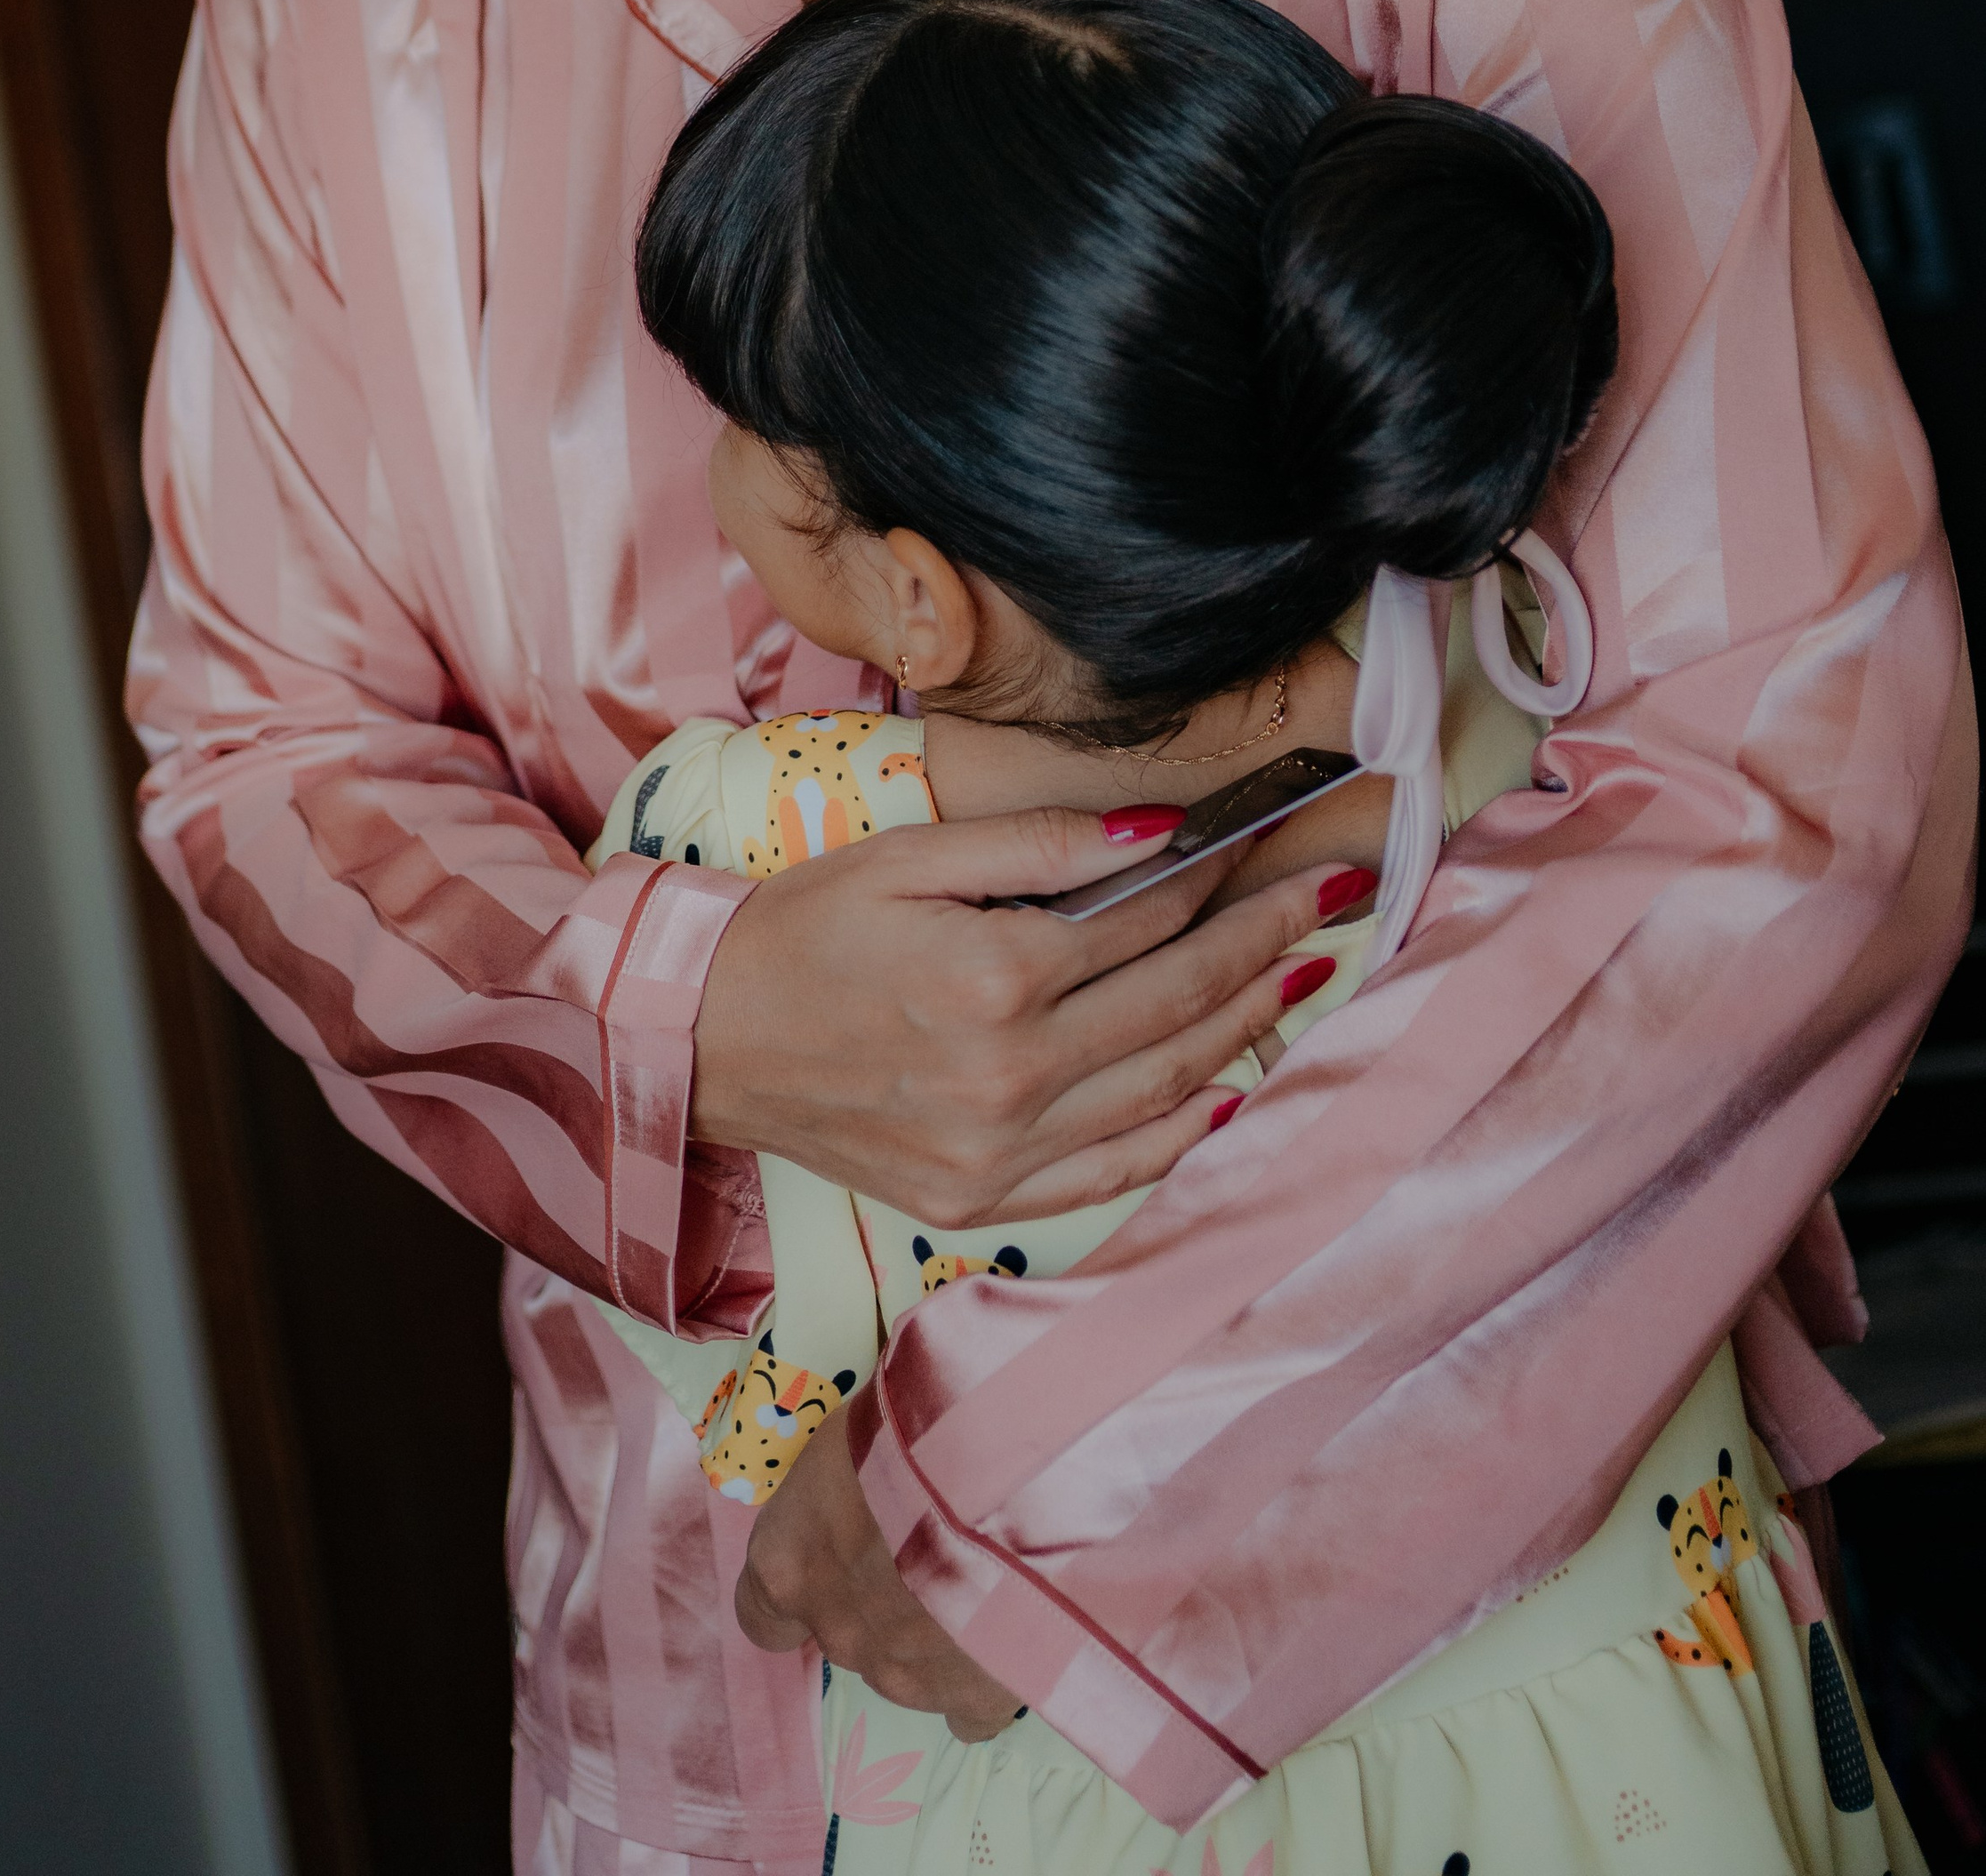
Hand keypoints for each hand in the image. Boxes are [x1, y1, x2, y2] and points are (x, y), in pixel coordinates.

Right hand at [691, 805, 1352, 1225]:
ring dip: (1244, 1028)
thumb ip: (1037, 845)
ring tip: (1301, 974)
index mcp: (994, 978)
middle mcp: (1010, 1076)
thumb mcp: (908, 857)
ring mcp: (998, 1153)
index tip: (1283, 845)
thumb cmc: (801, 930)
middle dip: (1264, 944)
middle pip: (1176, 1003)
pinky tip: (1225, 1092)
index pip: (1146, 921)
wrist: (703, 1040)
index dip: (1223, 879)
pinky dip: (1179, 1135)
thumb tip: (1159, 833)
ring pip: (1162, 1089)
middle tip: (1332, 900)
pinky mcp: (978, 1202)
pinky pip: (1110, 1174)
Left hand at [736, 1410, 1019, 1741]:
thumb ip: (840, 1489)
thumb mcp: (851, 1438)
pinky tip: (1011, 1628)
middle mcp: (839, 1633)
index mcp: (789, 1567)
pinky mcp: (977, 1696)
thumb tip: (857, 1479)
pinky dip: (985, 1675)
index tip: (835, 1554)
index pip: (762, 1613)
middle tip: (931, 1539)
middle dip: (884, 1595)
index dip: (802, 1585)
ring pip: (910, 1666)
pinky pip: (971, 1705)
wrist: (1011, 1480)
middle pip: (848, 1629)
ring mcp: (907, 1675)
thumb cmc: (915, 1431)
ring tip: (984, 1570)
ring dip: (936, 1630)